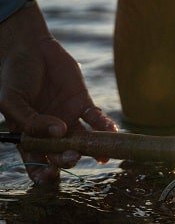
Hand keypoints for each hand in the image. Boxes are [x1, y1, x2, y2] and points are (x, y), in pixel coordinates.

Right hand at [0, 1, 116, 183]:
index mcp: (28, 135)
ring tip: (102, 154)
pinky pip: (96, 118)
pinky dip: (105, 125)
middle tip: (72, 156)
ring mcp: (67, 117)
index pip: (36, 160)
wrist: (29, 47)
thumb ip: (31, 120)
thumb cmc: (14, 76)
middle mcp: (50, 130)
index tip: (51, 176)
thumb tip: (57, 132)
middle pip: (61, 152)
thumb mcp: (13, 100)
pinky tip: (112, 131)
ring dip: (93, 148)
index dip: (43, 172)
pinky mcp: (82, 102)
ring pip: (82, 139)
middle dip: (67, 158)